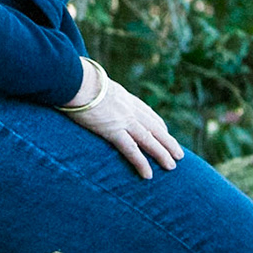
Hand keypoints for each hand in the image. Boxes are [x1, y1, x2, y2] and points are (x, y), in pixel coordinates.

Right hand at [61, 60, 184, 179]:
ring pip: (149, 140)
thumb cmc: (76, 77)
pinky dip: (141, 163)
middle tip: (179, 154)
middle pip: (154, 127)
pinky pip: (131, 150)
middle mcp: (128, 108)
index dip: (158, 123)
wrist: (73, 79)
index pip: (146, 112)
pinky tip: (148, 175)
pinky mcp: (112, 130)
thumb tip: (88, 85)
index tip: (165, 131)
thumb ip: (97, 87)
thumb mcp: (93, 80)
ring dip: (163, 154)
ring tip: (172, 166)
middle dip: (168, 141)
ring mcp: (123, 119)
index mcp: (124, 96)